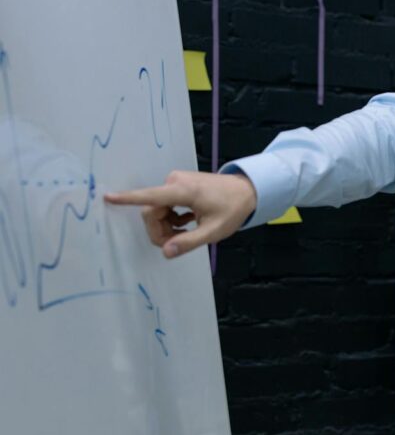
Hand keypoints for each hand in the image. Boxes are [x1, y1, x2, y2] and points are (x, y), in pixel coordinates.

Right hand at [104, 170, 256, 258]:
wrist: (248, 190)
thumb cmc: (233, 209)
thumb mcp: (213, 231)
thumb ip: (189, 242)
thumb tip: (166, 252)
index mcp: (183, 190)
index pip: (150, 196)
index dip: (127, 198)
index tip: (107, 197)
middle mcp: (175, 182)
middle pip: (151, 211)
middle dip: (160, 231)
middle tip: (178, 242)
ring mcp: (176, 181)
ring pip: (157, 210)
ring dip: (166, 226)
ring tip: (187, 232)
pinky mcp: (178, 184)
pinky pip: (164, 205)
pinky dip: (171, 218)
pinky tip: (187, 222)